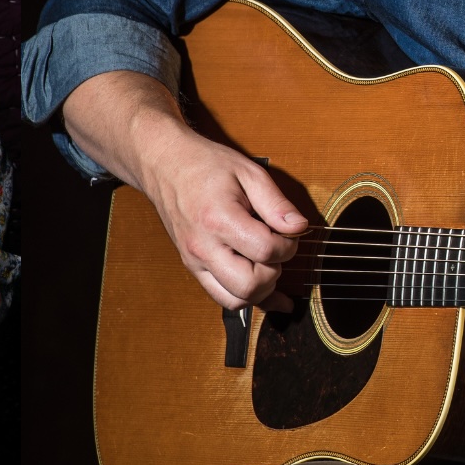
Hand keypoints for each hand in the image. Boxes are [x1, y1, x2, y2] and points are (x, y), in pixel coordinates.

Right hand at [142, 127, 306, 311]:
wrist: (165, 164)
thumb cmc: (205, 165)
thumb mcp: (248, 172)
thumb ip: (276, 203)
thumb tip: (299, 227)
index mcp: (218, 219)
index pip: (265, 250)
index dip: (288, 245)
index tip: (289, 233)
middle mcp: (203, 246)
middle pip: (250, 285)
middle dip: (274, 272)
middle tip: (275, 249)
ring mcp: (194, 260)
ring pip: (235, 300)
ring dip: (260, 288)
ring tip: (265, 263)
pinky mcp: (193, 267)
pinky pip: (222, 297)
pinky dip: (245, 297)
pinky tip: (266, 292)